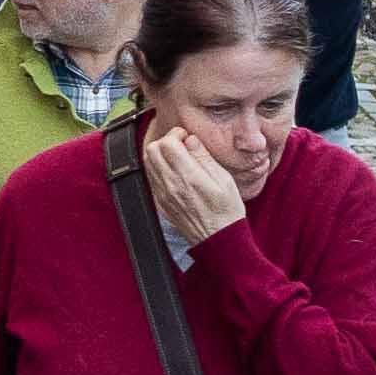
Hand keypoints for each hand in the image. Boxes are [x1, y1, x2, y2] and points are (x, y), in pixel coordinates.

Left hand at [139, 115, 251, 244]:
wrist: (218, 240)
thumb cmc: (226, 211)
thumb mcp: (223, 180)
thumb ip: (204, 158)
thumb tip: (190, 139)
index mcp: (188, 177)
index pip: (167, 144)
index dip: (176, 134)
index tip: (187, 138)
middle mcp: (171, 185)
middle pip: (153, 150)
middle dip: (166, 142)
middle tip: (182, 145)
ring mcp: (163, 195)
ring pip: (148, 162)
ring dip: (161, 154)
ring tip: (179, 158)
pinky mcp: (161, 202)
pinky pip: (151, 177)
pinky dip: (159, 168)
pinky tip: (175, 171)